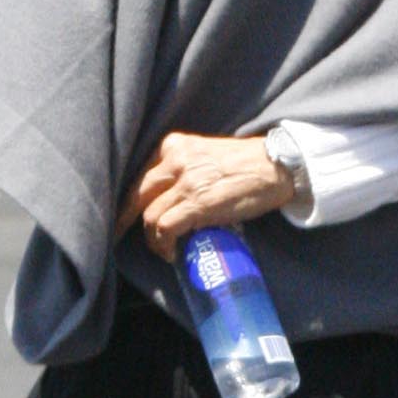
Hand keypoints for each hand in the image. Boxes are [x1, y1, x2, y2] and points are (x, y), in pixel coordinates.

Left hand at [120, 132, 293, 259]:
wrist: (276, 167)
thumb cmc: (246, 165)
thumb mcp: (206, 155)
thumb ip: (184, 169)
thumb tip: (171, 200)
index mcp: (174, 145)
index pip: (141, 175)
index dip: (129, 200)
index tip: (125, 216)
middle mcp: (175, 160)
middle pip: (136, 194)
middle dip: (125, 219)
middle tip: (120, 236)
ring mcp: (185, 182)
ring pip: (149, 215)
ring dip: (152, 239)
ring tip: (163, 249)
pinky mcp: (196, 204)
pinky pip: (164, 228)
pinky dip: (163, 244)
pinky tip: (172, 252)